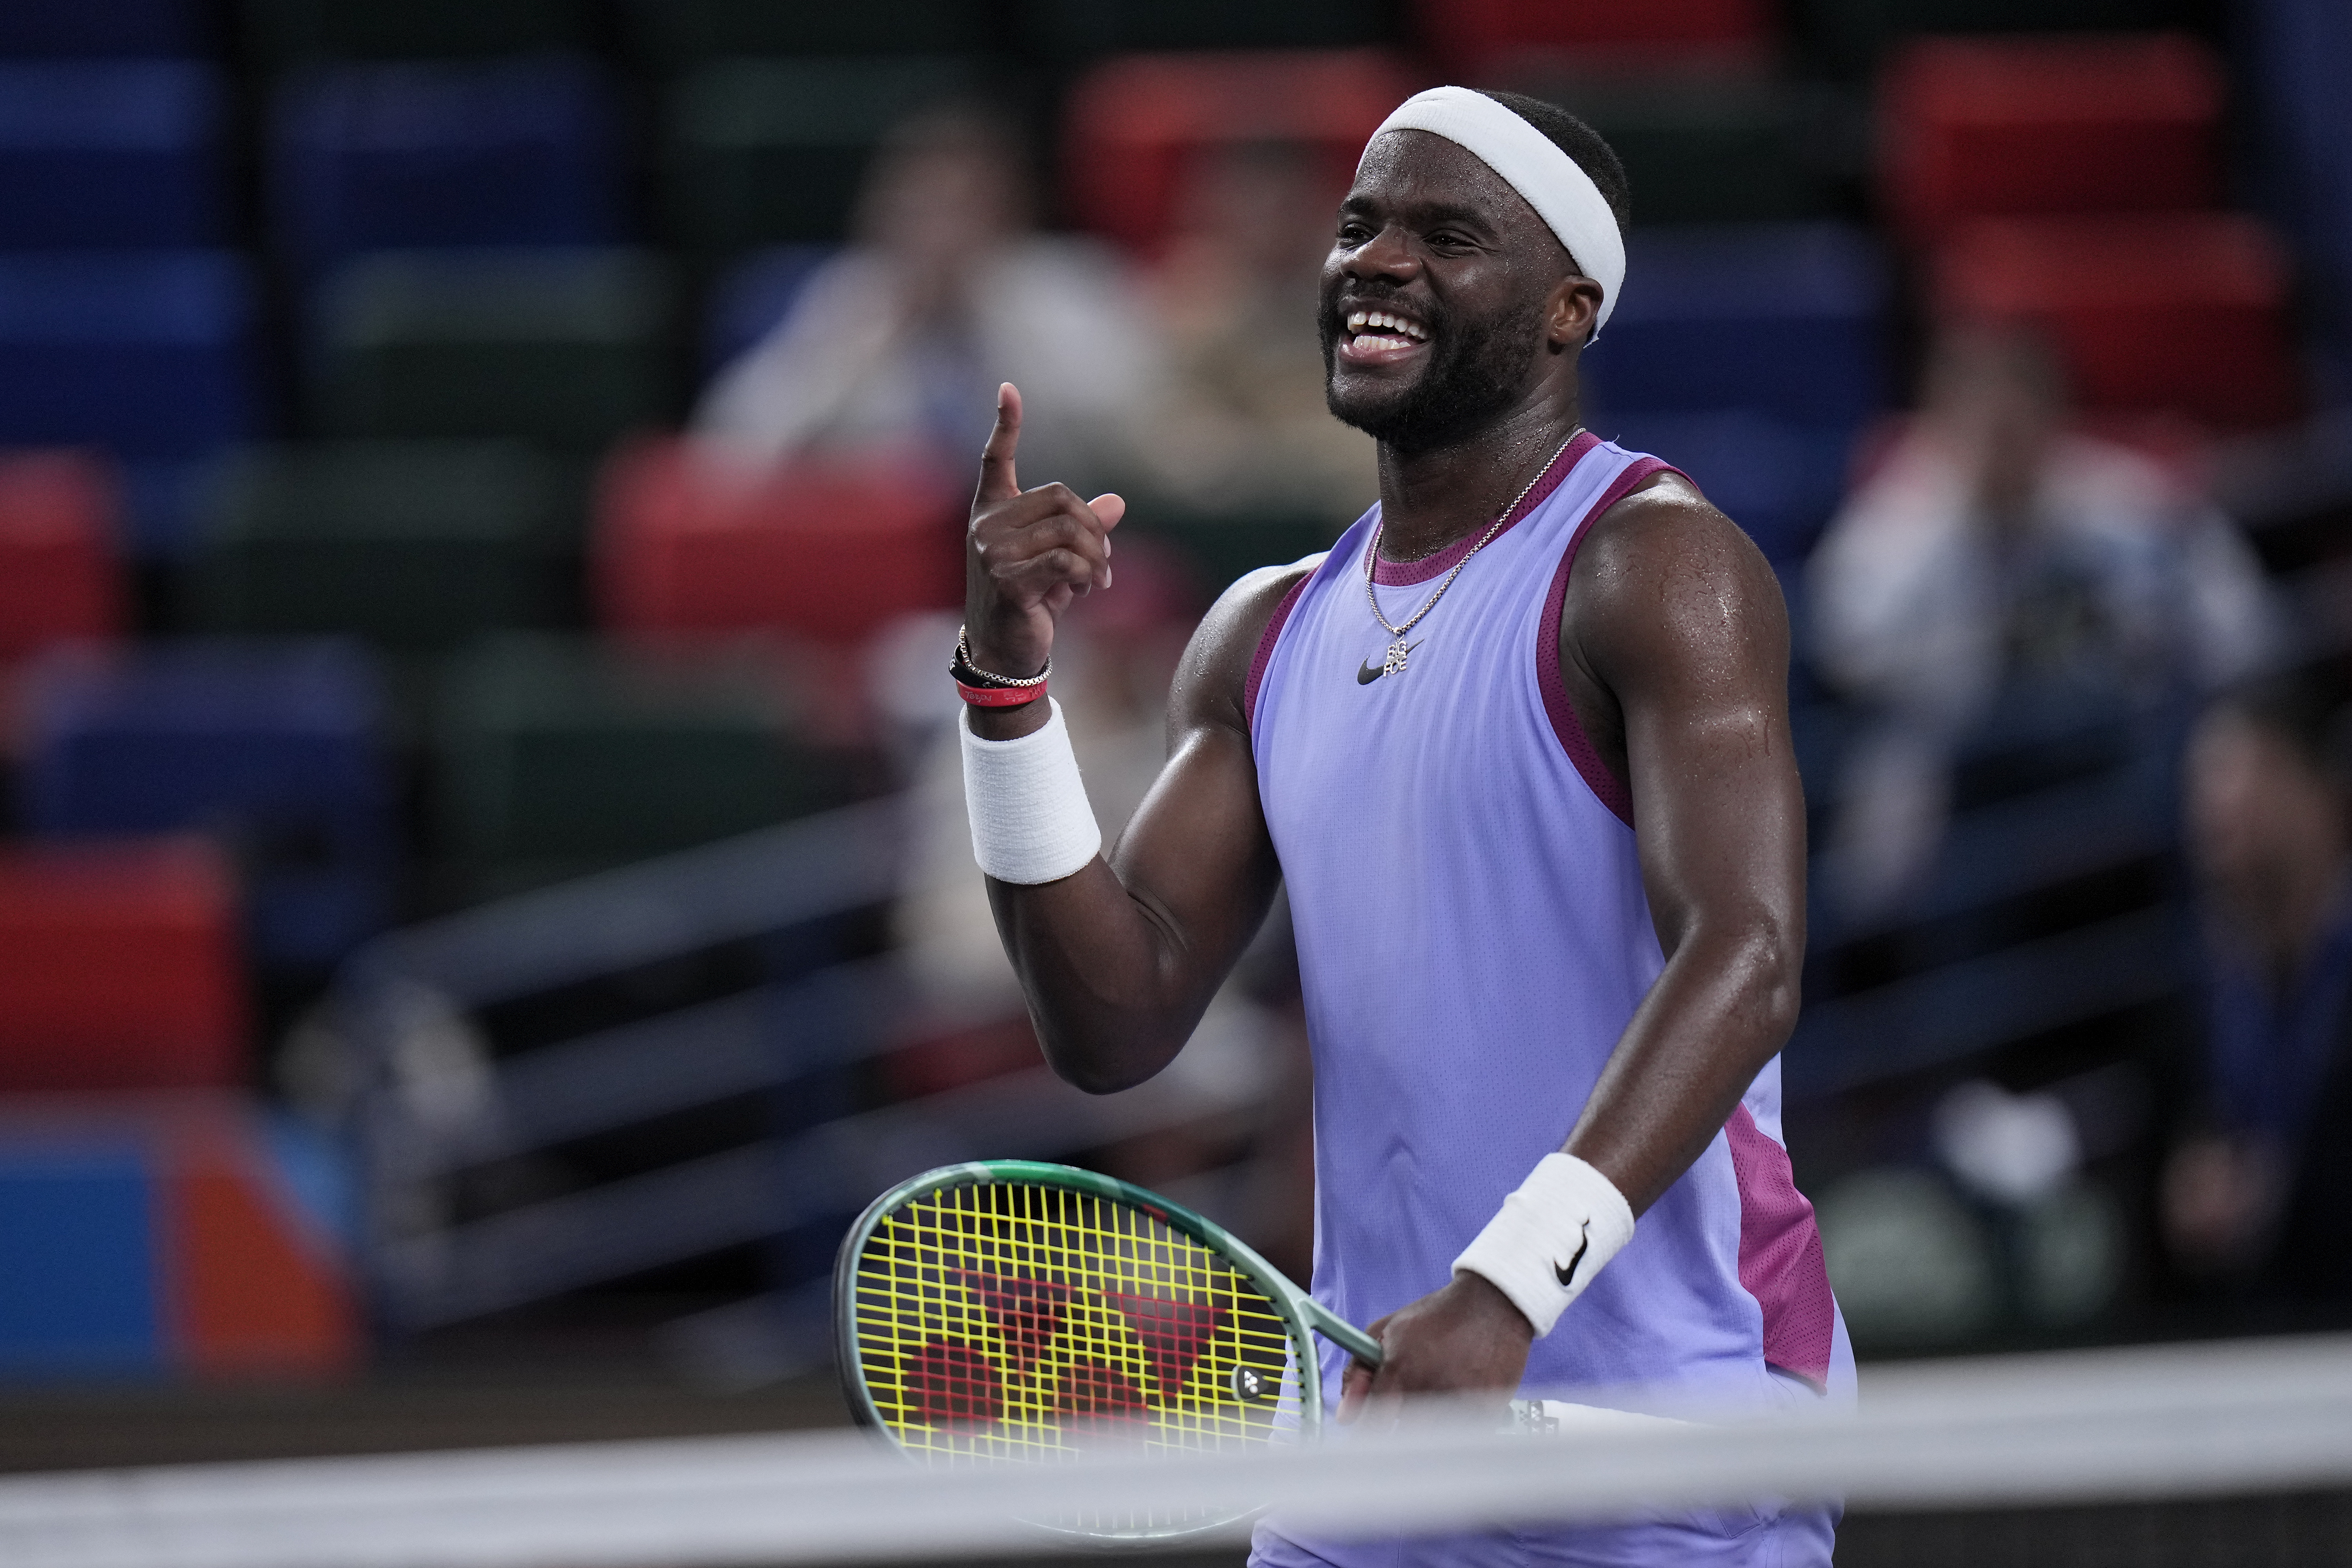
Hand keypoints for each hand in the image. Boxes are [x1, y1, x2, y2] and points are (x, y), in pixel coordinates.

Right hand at [965, 382, 1125, 689]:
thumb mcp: (1060, 560)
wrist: (1005, 651)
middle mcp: (986, 525)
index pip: (995, 459)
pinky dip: (1090, 574)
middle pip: (1061, 497)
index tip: (1008, 389)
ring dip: (1096, 555)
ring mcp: (992, 552)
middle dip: (1093, 527)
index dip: (1005, 424)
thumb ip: (1083, 529)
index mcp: (992, 512)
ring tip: (1098, 578)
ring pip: (1068, 530)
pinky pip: (1067, 560)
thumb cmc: (1032, 600)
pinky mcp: (1007, 580)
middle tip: (1103, 559)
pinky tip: (1090, 589)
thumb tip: (1117, 502)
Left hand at [1337, 1272, 1533, 1431]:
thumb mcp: (1384, 1331)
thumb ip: (1357, 1372)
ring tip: (1441, 1387)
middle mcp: (1430, 1388)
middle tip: (1412, 1397)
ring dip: (1431, 1422)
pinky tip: (1462, 1392)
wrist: (1492, 1304)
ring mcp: (1461, 1402)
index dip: (1367, 1434)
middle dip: (1400, 1423)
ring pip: (1433, 1438)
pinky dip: (1459, 1422)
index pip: (1373, 1425)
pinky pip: (1462, 1434)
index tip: (1367, 1436)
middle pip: (1403, 1434)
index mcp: (1400, 1369)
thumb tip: (1345, 1416)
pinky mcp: (1488, 1411)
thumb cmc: (1435, 1316)